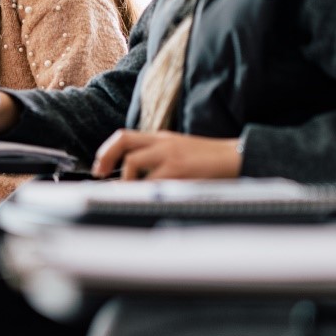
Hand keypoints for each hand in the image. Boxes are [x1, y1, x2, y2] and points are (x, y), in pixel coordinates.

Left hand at [91, 130, 241, 179]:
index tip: (99, 167)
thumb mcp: (178, 152)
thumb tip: (131, 176)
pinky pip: (151, 181)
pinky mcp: (179, 171)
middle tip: (100, 176)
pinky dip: (141, 191)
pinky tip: (142, 200)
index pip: (125, 136)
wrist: (235, 158)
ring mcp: (170, 155)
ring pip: (133, 162)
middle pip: (123, 141)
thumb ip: (156, 158)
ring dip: (123, 180)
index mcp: (161, 138)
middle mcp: (163, 142)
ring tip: (126, 194)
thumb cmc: (208, 160)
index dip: (106, 150)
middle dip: (105, 158)